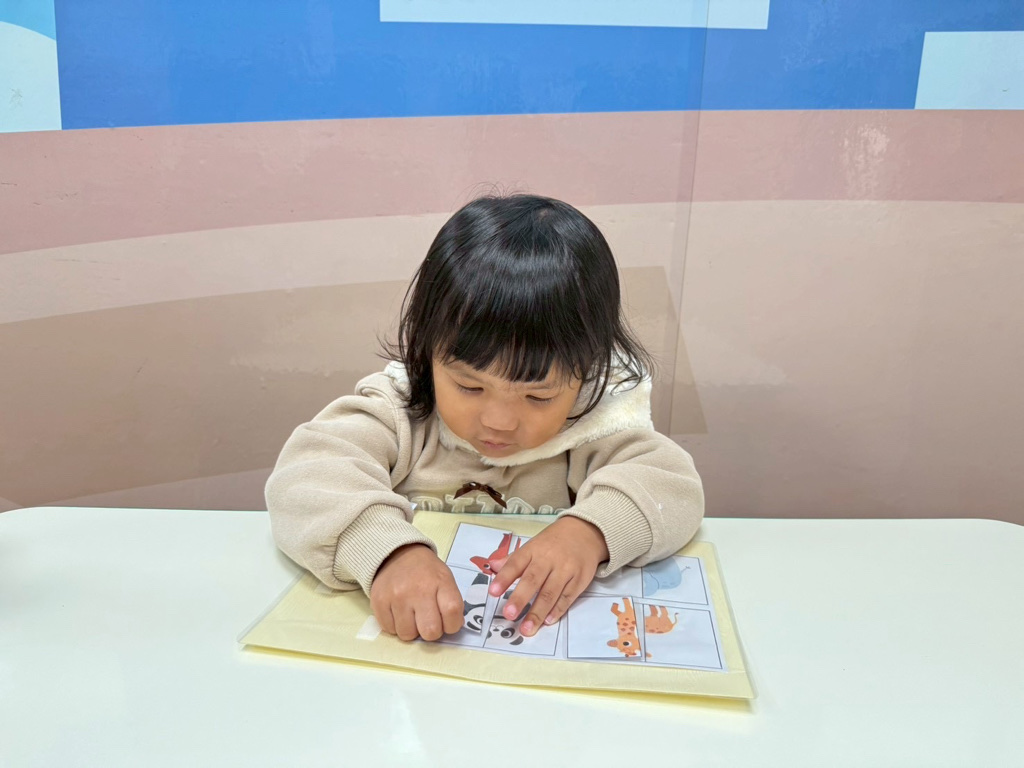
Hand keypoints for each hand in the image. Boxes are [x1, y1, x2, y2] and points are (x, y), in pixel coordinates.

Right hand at [370, 544, 463, 641]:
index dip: (453, 625)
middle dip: (431, 632)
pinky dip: (395, 626)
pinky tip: (399, 613)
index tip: (448, 622)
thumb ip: (452, 602)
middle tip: (428, 621)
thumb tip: (452, 626)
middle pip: (430, 631)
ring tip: (412, 615)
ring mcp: (396, 597)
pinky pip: (389, 630)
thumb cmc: (426, 571)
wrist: (397, 554)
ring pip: (407, 635)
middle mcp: (418, 590)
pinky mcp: (378, 602)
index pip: (452, 613)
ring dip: (411, 630)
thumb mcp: (445, 578)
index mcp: (440, 582)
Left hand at [487, 516, 608, 637]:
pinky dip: (558, 610)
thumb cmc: (553, 543)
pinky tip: (548, 621)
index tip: (493, 592)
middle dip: (520, 598)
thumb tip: (492, 566)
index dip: (504, 578)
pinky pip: (568, 596)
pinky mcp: (579, 579)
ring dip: (538, 612)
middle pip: (533, 580)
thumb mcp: (532, 546)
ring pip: (550, 592)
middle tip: (509, 614)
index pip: (516, 563)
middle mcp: (548, 559)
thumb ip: (512, 559)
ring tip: (527, 628)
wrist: (584, 532)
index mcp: (533, 550)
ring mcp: (565, 569)